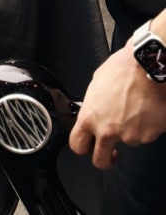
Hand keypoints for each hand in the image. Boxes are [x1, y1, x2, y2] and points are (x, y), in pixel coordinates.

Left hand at [69, 43, 165, 169]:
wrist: (147, 65)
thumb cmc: (123, 69)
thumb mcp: (97, 83)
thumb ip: (94, 103)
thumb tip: (96, 108)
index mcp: (90, 116)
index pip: (77, 145)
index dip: (83, 148)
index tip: (90, 147)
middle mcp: (108, 131)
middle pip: (101, 160)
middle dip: (107, 159)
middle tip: (113, 153)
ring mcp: (129, 136)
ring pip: (129, 141)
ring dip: (132, 130)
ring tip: (135, 107)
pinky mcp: (148, 135)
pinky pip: (146, 134)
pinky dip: (147, 126)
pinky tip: (146, 108)